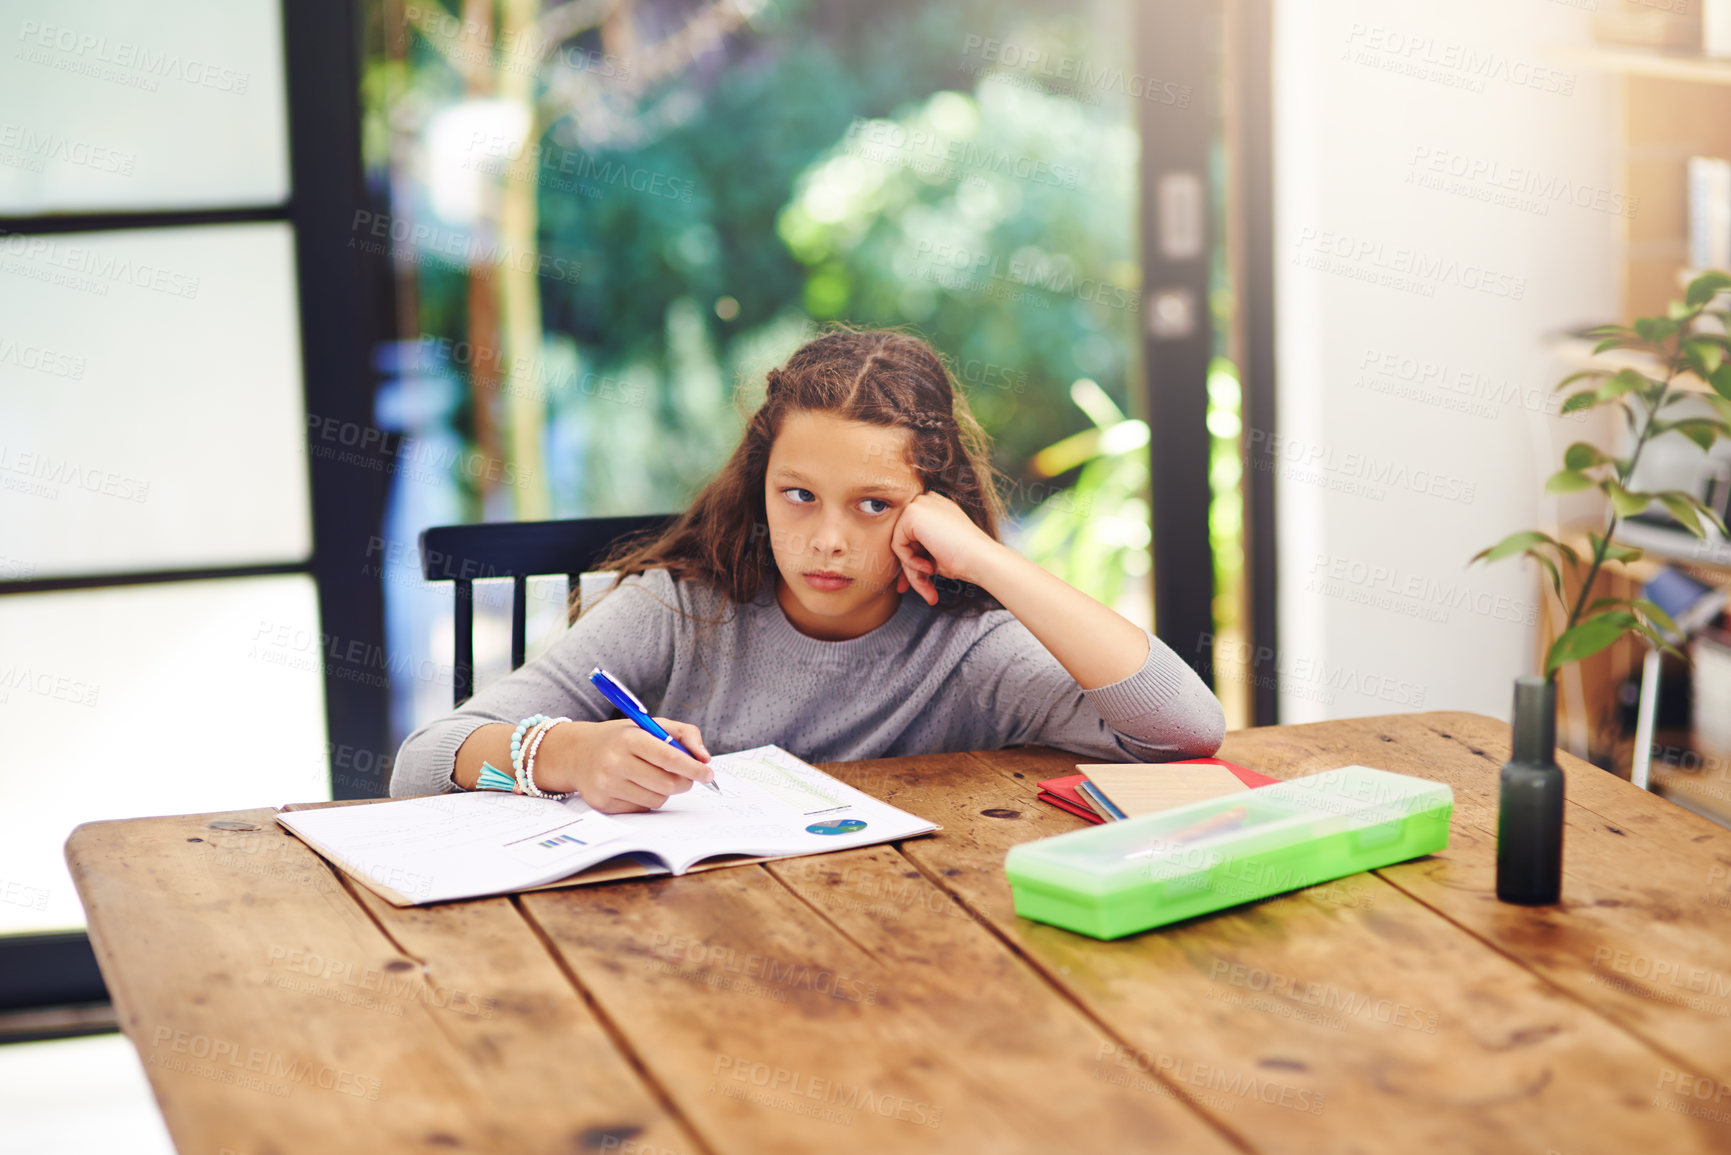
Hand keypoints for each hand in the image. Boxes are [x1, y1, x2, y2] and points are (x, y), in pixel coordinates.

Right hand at [534, 718, 712, 812]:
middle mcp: (615, 762)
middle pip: (667, 784)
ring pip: (657, 800)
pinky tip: (637, 786)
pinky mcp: (603, 804)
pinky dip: (647, 799)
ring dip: (665, 792)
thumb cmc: (621, 738)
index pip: (669, 757)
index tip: (707, 773)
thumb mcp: (649, 725)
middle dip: (685, 782)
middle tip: (686, 777)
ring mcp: (607, 785)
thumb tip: (704, 758)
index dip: (693, 768)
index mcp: (629, 739)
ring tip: (655, 777)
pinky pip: (641, 809)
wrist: (577, 753)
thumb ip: (684, 734)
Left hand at [889, 491, 1002, 605]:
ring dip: (912, 569)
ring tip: (928, 583)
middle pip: (906, 539)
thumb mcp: (937, 555)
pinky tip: (929, 566)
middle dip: (912, 568)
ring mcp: (920, 504)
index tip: (922, 580)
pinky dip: (910, 561)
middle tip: (924, 589)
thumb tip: (901, 575)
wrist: (981, 558)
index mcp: (937, 508)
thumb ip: (919, 555)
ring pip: (901, 544)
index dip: (916, 559)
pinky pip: (897, 544)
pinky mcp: (912, 513)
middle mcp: (928, 502)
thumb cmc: (966, 559)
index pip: (915, 534)